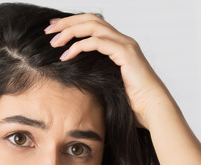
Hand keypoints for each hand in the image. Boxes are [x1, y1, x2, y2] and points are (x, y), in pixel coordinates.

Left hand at [45, 14, 171, 127]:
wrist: (152, 110)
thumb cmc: (131, 103)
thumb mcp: (106, 84)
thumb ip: (93, 74)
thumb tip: (72, 76)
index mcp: (118, 45)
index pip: (92, 24)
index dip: (72, 23)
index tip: (53, 30)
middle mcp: (123, 40)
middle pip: (90, 19)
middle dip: (67, 22)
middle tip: (48, 30)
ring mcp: (126, 45)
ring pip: (93, 26)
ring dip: (70, 31)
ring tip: (53, 43)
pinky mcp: (126, 53)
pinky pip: (97, 42)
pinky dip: (79, 46)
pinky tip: (66, 56)